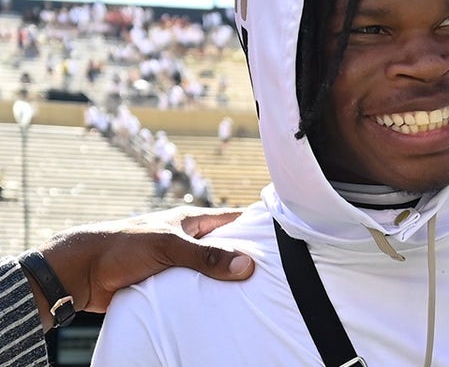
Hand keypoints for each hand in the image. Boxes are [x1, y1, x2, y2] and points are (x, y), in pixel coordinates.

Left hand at [30, 206, 253, 330]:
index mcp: (193, 222)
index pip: (235, 220)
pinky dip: (207, 301)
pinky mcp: (168, 287)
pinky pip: (196, 294)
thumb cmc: (122, 246)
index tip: (282, 240)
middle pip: (228, 249)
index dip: (257, 227)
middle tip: (274, 275)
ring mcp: (180, 265)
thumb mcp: (169, 246)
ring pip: (212, 274)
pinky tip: (223, 311)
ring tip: (254, 297)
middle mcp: (190, 241)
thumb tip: (246, 266)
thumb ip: (206, 256)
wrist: (81, 274)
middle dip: (246, 261)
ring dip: (225, 284)